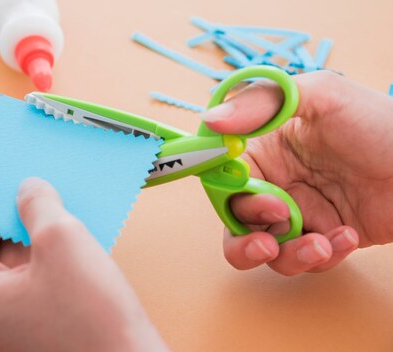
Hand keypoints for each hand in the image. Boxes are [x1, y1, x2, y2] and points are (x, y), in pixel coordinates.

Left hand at [0, 177, 168, 351]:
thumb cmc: (92, 321)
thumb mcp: (62, 238)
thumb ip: (38, 204)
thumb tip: (28, 189)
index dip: (1, 203)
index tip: (19, 183)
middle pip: (0, 253)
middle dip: (26, 224)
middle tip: (51, 197)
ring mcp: (8, 335)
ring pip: (23, 273)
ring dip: (45, 246)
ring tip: (72, 221)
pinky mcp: (36, 341)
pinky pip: (39, 293)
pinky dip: (56, 270)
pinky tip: (81, 252)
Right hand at [201, 71, 392, 275]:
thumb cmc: (381, 124)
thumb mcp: (324, 96)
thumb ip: (263, 102)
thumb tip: (209, 120)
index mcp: (265, 148)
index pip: (221, 174)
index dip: (223, 190)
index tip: (243, 194)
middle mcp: (276, 182)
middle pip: (235, 221)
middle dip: (247, 239)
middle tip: (269, 242)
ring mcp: (300, 212)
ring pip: (265, 250)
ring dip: (288, 255)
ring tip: (322, 244)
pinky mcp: (324, 237)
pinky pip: (305, 260)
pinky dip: (323, 256)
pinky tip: (348, 237)